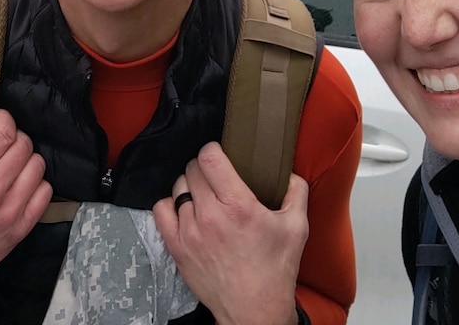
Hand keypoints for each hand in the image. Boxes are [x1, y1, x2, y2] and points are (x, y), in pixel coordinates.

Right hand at [0, 106, 52, 302]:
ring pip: (37, 166)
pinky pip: (44, 194)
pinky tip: (20, 182)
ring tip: (13, 159)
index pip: (3, 133)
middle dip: (14, 136)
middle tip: (2, 140)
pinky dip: (36, 182)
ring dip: (27, 157)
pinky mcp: (18, 230)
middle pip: (23, 146)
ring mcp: (7, 213)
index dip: (4, 118)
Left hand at [153, 142, 308, 324]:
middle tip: (216, 177)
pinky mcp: (177, 247)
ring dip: (190, 186)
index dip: (214, 150)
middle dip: (204, 168)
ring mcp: (190, 232)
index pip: (210, 157)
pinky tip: (185, 209)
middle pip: (193, 169)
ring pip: (178, 188)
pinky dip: (171, 204)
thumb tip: (288, 172)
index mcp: (238, 206)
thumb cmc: (275, 271)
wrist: (254, 310)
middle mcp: (210, 216)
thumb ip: (296, 191)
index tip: (220, 154)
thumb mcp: (297, 227)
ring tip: (203, 195)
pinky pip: (161, 210)